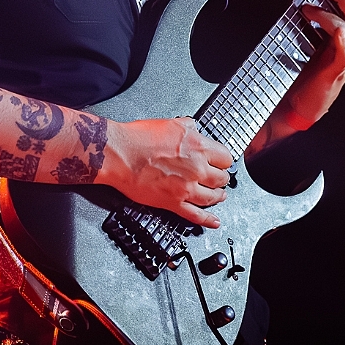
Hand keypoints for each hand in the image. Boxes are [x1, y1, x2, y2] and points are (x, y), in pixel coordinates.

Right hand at [101, 117, 233, 227]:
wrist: (119, 154)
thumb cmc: (138, 139)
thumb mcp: (169, 123)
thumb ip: (188, 127)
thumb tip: (194, 129)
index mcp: (198, 147)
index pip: (225, 157)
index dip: (223, 160)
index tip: (221, 162)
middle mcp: (196, 169)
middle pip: (222, 178)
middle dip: (221, 178)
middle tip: (219, 178)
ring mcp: (186, 188)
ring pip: (213, 197)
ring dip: (218, 196)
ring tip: (219, 195)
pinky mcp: (173, 203)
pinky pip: (196, 215)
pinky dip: (208, 220)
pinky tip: (214, 221)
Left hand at [280, 0, 344, 127]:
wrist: (296, 105)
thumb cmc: (302, 71)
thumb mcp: (302, 35)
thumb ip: (302, 11)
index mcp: (343, 32)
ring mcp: (344, 57)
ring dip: (329, 12)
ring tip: (305, 9)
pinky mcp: (335, 72)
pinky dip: (342, 39)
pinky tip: (336, 31)